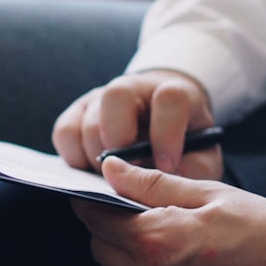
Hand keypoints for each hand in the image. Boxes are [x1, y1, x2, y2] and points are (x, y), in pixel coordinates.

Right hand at [53, 69, 222, 178]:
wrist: (158, 126)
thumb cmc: (182, 145)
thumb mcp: (202, 156)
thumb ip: (196, 168)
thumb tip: (172, 177)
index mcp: (173, 93)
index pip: (169, 98)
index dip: (167, 133)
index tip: (166, 165)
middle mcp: (133, 88)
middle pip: (117, 97)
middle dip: (120, 141)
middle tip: (129, 171)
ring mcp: (100, 98)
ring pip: (88, 120)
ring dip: (98, 157)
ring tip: (112, 178)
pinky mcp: (76, 113)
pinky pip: (64, 132)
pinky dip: (74, 157)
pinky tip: (91, 170)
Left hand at [70, 158, 265, 265]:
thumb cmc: (265, 229)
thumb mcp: (209, 193)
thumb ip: (150, 183)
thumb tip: (109, 170)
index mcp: (158, 240)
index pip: (94, 217)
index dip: (93, 200)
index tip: (100, 193)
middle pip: (99, 247)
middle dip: (110, 227)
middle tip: (140, 214)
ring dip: (122, 258)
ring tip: (161, 242)